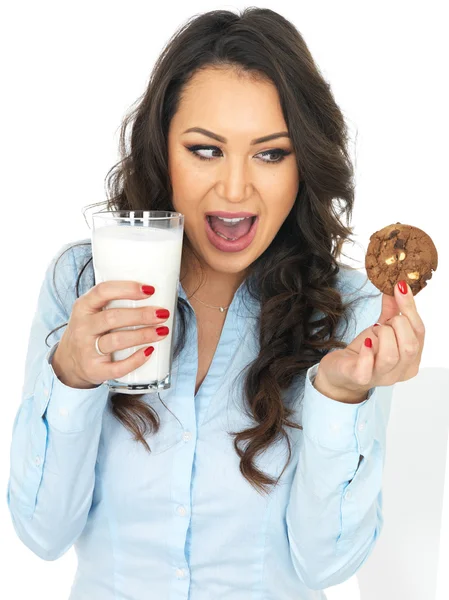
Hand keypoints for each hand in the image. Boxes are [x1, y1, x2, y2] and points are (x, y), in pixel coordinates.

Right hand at [52, 281, 170, 388]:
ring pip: (117, 341)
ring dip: (143, 335)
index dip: (127, 289)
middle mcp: (82, 328)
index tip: (150, 290)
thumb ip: (112, 302)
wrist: (67, 363)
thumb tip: (153, 294)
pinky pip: (117, 367)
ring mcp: (87, 350)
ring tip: (162, 331)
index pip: (103, 292)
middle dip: (141, 315)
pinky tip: (150, 352)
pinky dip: (136, 360)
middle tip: (162, 314)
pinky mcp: (94, 370)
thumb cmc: (89, 332)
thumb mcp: (91, 312)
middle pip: (113, 317)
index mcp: (83, 307)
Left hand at [313, 280, 424, 402]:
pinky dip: (367, 352)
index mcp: (411, 358)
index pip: (419, 332)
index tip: (400, 286)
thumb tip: (398, 286)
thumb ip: (392, 310)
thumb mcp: (381, 328)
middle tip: (383, 322)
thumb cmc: (365, 352)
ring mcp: (381, 377)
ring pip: (391, 355)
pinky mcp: (360, 378)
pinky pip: (367, 367)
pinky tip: (365, 343)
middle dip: (397, 325)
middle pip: (410, 345)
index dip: (410, 308)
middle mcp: (400, 371)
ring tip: (373, 332)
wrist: (340, 372)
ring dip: (381, 335)